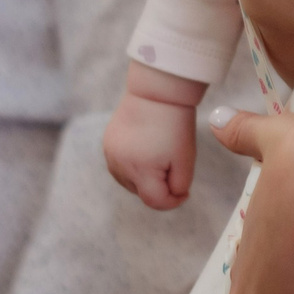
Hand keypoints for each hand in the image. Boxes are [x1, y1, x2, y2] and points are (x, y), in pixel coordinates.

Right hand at [103, 88, 198, 209]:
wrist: (156, 91)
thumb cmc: (174, 124)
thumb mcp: (185, 159)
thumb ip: (178, 185)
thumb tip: (172, 196)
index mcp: (139, 171)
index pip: (154, 202)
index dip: (173, 201)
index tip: (185, 191)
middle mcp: (119, 166)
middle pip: (141, 193)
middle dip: (159, 187)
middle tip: (173, 165)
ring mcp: (110, 154)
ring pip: (129, 182)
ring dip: (145, 178)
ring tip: (159, 157)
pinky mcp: (107, 144)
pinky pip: (120, 167)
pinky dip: (133, 166)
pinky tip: (145, 151)